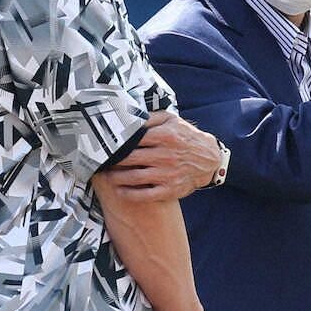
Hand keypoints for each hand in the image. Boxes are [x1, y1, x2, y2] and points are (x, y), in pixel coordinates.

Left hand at [100, 112, 220, 200]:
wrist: (209, 160)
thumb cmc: (186, 138)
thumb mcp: (173, 121)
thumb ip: (152, 118)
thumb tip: (129, 115)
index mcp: (165, 136)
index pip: (134, 139)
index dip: (117, 142)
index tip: (104, 144)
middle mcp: (165, 155)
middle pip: (130, 159)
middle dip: (113, 161)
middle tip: (101, 161)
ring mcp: (167, 174)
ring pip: (134, 177)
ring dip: (117, 178)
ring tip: (108, 176)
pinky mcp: (169, 190)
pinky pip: (145, 195)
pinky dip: (130, 194)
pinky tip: (120, 191)